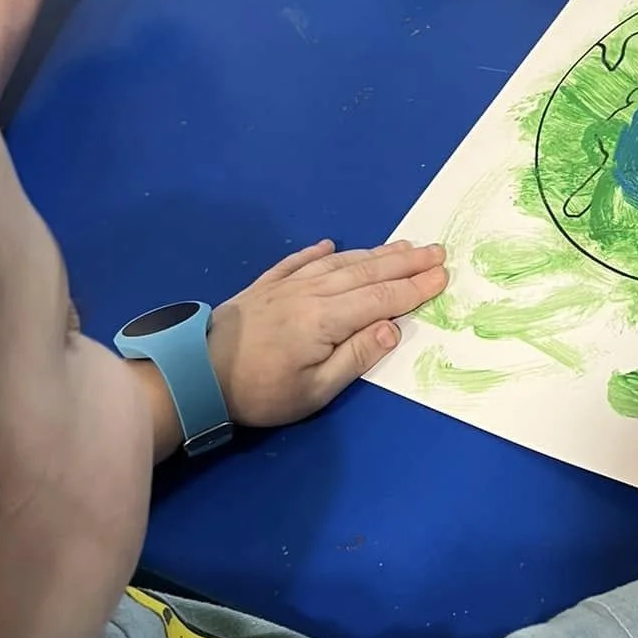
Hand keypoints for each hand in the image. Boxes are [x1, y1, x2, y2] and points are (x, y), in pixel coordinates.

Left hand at [206, 238, 447, 429]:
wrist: (196, 375)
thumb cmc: (260, 392)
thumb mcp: (314, 391)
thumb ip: (355, 357)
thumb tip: (392, 327)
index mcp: (326, 320)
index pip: (381, 299)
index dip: (414, 288)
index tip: (442, 276)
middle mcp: (310, 293)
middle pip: (366, 272)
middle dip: (405, 262)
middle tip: (436, 250)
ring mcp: (285, 286)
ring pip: (338, 263)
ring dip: (373, 253)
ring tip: (401, 245)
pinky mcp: (263, 287)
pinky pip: (297, 262)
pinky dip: (317, 252)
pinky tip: (330, 245)